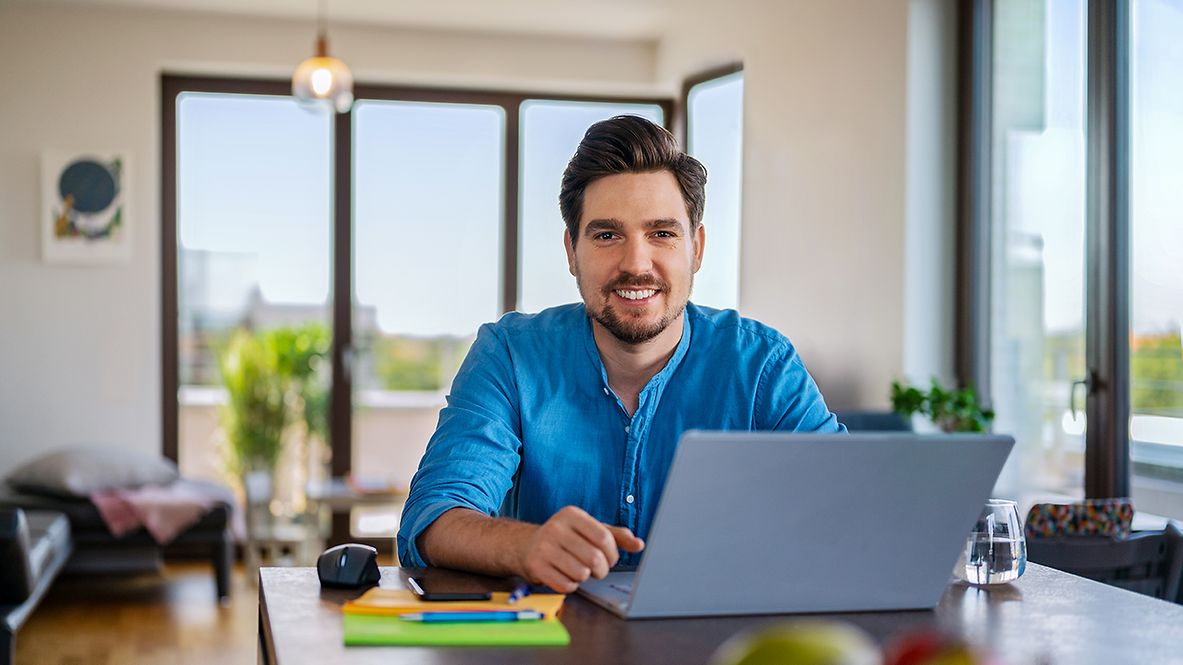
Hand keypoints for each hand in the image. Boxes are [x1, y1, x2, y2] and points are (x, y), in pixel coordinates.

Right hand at [517, 506, 644, 592]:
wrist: (526, 546)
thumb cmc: (564, 538)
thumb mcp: (588, 529)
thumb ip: (615, 535)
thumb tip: (639, 544)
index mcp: (571, 514)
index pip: (603, 537)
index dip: (612, 553)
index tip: (610, 558)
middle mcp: (555, 528)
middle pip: (594, 558)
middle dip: (601, 569)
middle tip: (598, 569)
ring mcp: (544, 547)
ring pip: (581, 573)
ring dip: (586, 577)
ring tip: (579, 570)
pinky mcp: (536, 567)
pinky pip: (566, 585)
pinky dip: (571, 585)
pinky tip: (566, 575)